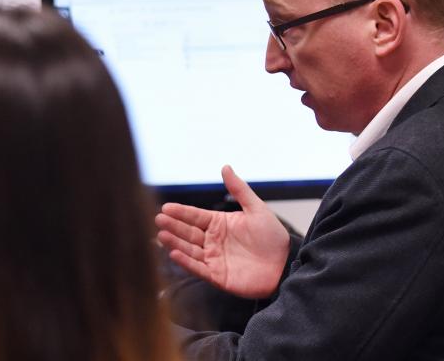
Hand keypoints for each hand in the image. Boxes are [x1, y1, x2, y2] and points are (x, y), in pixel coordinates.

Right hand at [155, 165, 290, 298]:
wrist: (285, 264)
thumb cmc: (273, 238)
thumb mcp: (256, 209)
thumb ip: (239, 190)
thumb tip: (225, 167)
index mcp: (220, 224)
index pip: (195, 216)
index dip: (181, 212)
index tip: (166, 207)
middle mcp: (213, 241)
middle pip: (188, 232)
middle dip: (173, 226)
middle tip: (158, 219)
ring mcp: (214, 259)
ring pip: (189, 249)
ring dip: (175, 243)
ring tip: (161, 235)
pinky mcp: (217, 276)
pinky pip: (199, 268)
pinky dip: (186, 262)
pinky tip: (175, 253)